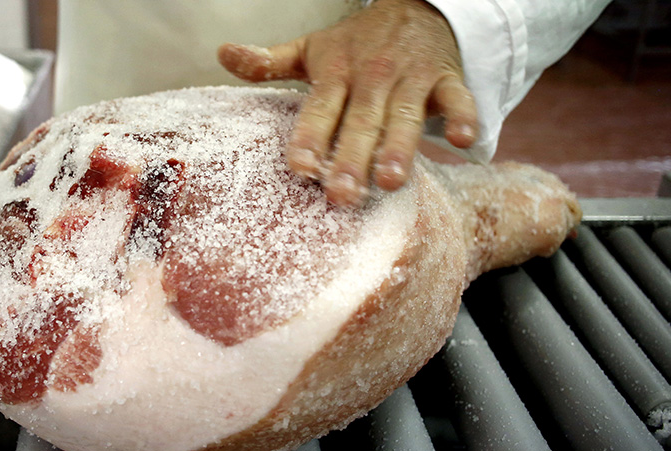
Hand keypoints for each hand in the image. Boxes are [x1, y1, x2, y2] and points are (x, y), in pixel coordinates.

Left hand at [218, 0, 477, 205]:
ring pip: (404, 114)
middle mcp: (371, 77)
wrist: (416, 8)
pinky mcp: (445, 79)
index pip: (320, 108)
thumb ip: (268, 62)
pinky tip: (465, 142)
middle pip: (360, 121)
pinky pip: (457, 97)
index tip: (301, 169)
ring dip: (400, 146)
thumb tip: (222, 53)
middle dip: (352, 158)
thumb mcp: (312, 49)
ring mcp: (410, 79)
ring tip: (392, 181)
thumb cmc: (356, 43)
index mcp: (335, 73)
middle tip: (343, 196)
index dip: (311, 137)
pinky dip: (464, 116)